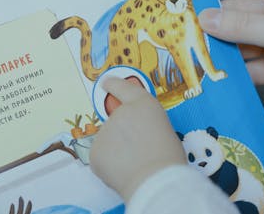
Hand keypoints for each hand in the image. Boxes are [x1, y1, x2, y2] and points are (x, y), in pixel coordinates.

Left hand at [89, 78, 186, 201]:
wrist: (155, 180)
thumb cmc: (168, 160)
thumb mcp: (165, 131)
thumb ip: (147, 126)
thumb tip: (137, 136)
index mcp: (145, 104)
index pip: (124, 88)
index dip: (114, 85)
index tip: (106, 83)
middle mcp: (122, 112)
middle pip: (117, 122)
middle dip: (123, 136)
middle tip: (139, 152)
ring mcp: (106, 130)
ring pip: (109, 143)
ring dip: (117, 153)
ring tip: (135, 165)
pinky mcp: (95, 149)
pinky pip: (101, 158)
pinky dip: (109, 166)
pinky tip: (124, 172)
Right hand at [199, 0, 263, 160]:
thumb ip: (247, 27)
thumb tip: (206, 18)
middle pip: (235, 13)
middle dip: (212, 24)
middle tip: (182, 34)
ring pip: (237, 41)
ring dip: (219, 51)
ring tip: (193, 58)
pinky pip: (245, 66)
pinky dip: (232, 73)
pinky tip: (215, 79)